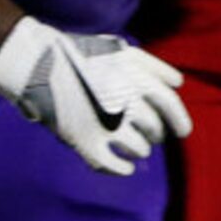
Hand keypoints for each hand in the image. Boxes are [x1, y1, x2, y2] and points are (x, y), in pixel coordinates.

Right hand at [0, 15, 190, 176]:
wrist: (37, 62)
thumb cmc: (82, 56)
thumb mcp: (121, 51)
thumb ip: (152, 65)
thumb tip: (179, 83)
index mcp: (135, 77)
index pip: (170, 104)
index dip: (180, 120)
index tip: (183, 132)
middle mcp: (125, 101)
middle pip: (154, 128)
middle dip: (155, 134)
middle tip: (151, 135)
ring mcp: (105, 123)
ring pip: (138, 148)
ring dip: (140, 149)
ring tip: (135, 145)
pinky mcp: (85, 140)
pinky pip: (112, 165)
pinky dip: (122, 169)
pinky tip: (126, 168)